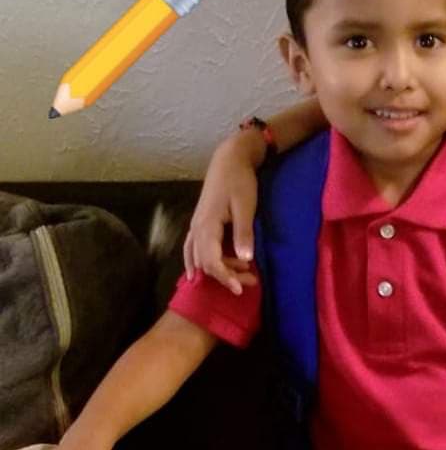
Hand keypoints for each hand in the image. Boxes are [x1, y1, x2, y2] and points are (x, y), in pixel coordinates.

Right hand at [183, 132, 263, 293]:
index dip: (224, 277)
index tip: (239, 289)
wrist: (229, 160)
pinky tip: (194, 275)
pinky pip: (191, 248)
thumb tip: (245, 259)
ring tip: (238, 277)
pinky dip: (194, 263)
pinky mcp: (198, 223)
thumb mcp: (245, 207)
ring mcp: (195, 225)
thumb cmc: (239, 181)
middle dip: (225, 276)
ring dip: (215, 270)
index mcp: (207, 225)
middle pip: (204, 263)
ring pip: (198, 257)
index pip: (211, 261)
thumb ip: (243, 233)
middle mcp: (196, 228)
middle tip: (250, 281)